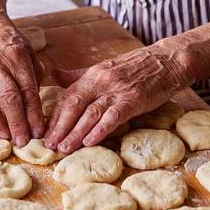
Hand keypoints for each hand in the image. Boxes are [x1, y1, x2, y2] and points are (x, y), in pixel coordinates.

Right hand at [0, 24, 43, 145]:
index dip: (33, 113)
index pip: (28, 90)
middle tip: (22, 140)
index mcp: (17, 59)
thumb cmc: (11, 47)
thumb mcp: (30, 55)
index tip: (38, 131)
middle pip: (8, 97)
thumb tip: (36, 110)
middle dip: (17, 122)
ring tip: (4, 135)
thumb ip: (34, 79)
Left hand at [43, 45, 188, 153]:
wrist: (166, 61)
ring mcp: (117, 90)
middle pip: (74, 105)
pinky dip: (101, 129)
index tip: (44, 132)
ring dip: (75, 132)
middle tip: (49, 145)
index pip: (67, 96)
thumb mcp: (104, 67)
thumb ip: (77, 75)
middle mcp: (101, 81)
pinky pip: (114, 116)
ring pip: (91, 113)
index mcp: (92, 75)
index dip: (54, 115)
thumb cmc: (136, 67)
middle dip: (59, 127)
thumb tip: (53, 74)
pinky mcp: (134, 99)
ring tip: (64, 148)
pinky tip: (90, 141)